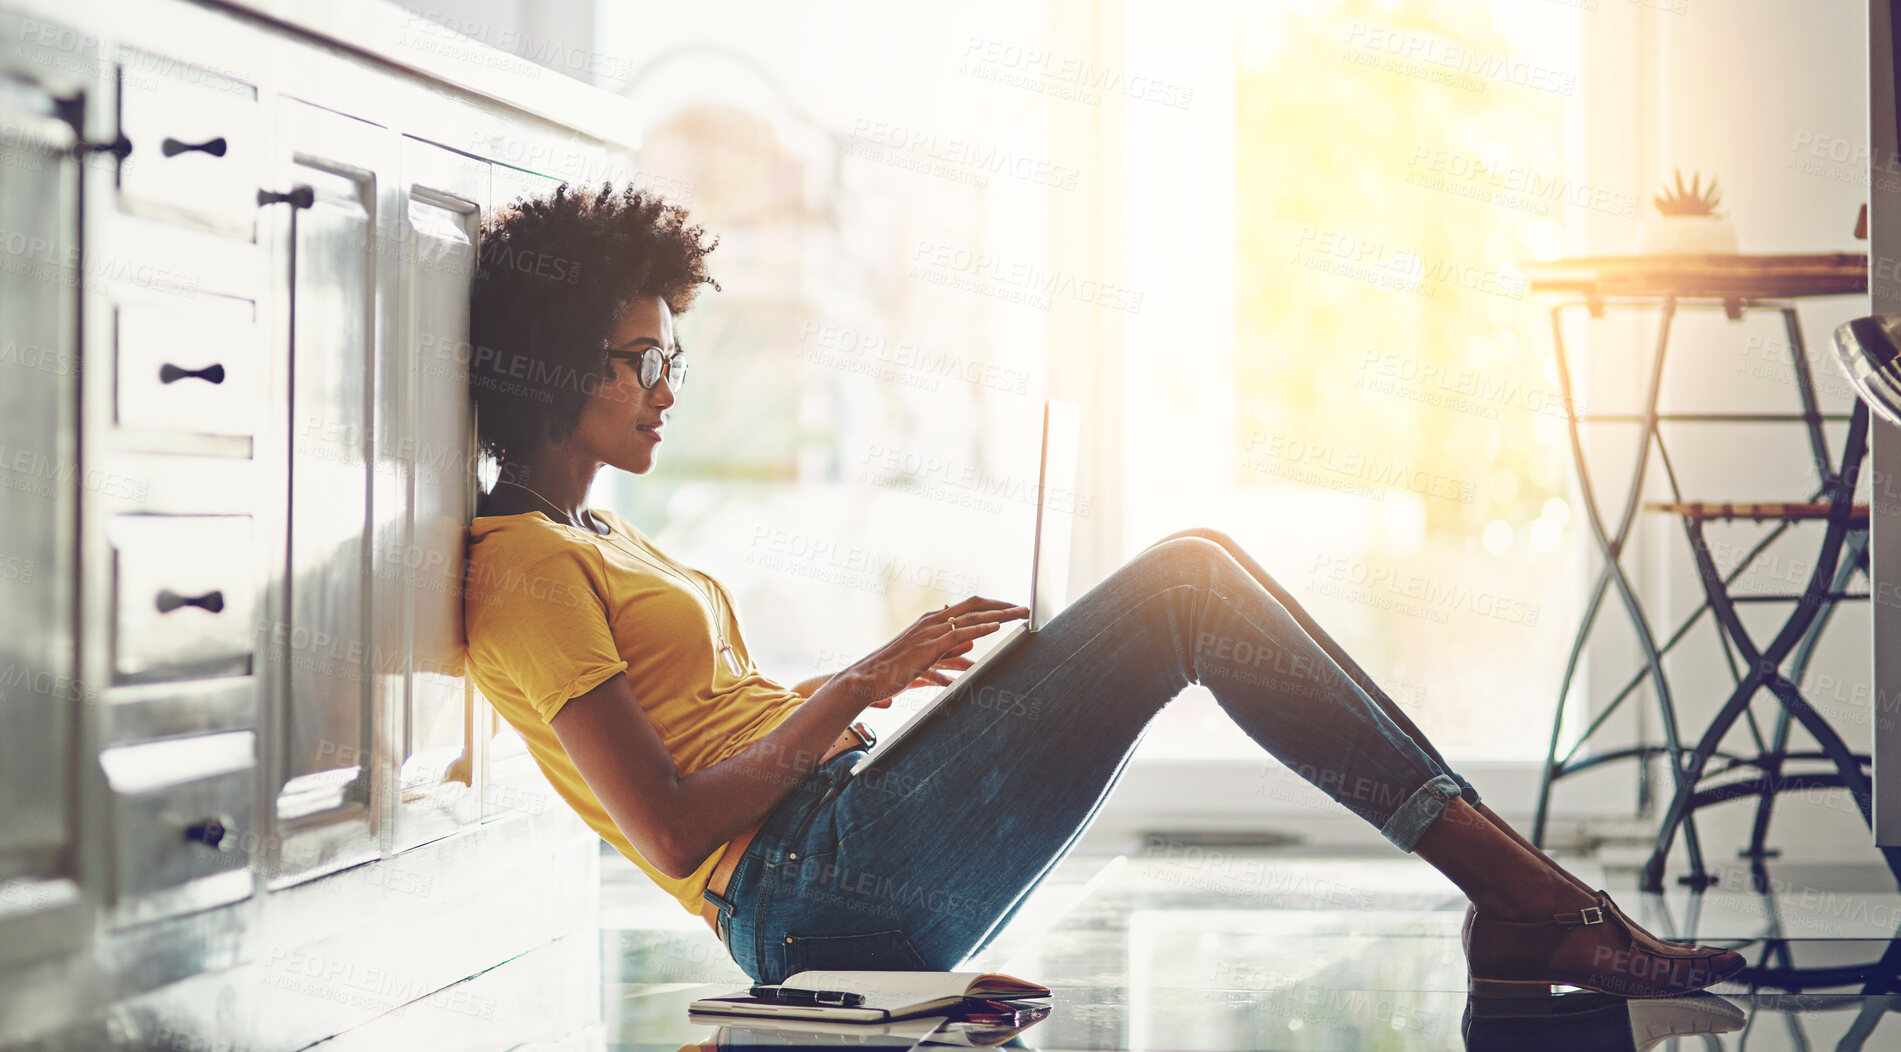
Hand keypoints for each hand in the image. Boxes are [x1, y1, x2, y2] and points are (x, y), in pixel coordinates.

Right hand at [842, 596, 1028, 707]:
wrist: (865, 679)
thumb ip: (948, 654)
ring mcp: (929, 633)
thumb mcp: (924, 660)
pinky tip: (997, 628)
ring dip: (999, 615)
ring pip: (971, 618)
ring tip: (1020, 615)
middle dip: (1002, 606)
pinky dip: (980, 629)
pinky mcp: (928, 648)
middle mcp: (931, 621)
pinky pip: (959, 634)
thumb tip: (970, 651)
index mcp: (930, 621)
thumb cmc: (891, 673)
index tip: (1011, 609)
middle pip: (974, 606)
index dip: (991, 606)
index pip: (967, 607)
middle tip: (1025, 609)